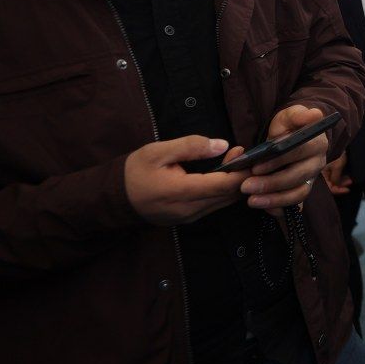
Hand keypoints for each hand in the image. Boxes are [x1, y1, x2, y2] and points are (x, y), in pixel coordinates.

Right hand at [124, 136, 250, 224]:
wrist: (115, 198)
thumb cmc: (135, 172)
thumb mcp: (158, 151)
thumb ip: (191, 146)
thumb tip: (222, 145)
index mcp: (181, 192)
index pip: (225, 186)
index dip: (242, 171)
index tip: (249, 154)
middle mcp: (189, 209)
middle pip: (229, 196)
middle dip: (242, 175)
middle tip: (241, 152)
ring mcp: (189, 217)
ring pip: (224, 202)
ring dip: (233, 182)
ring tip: (233, 159)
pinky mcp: (188, 218)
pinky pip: (214, 205)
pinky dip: (223, 190)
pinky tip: (221, 173)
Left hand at [241, 105, 332, 214]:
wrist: (291, 138)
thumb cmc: (288, 127)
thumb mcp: (290, 116)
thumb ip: (299, 115)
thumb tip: (314, 114)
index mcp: (316, 143)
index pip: (298, 153)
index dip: (277, 161)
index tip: (255, 166)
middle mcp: (317, 163)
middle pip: (298, 177)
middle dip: (271, 184)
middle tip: (246, 187)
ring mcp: (311, 179)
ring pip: (297, 194)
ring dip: (274, 199)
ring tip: (252, 201)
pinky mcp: (302, 191)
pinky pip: (294, 206)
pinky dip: (280, 209)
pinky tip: (263, 208)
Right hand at [321, 154, 350, 195]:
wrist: (334, 140)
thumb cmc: (335, 152)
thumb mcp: (337, 166)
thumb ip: (336, 178)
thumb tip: (337, 185)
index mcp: (320, 175)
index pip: (329, 188)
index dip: (339, 190)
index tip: (347, 189)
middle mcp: (321, 174)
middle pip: (331, 184)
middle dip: (341, 184)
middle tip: (350, 182)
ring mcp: (324, 170)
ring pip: (333, 179)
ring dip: (342, 180)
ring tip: (350, 178)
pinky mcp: (328, 166)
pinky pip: (334, 174)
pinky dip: (341, 175)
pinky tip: (346, 175)